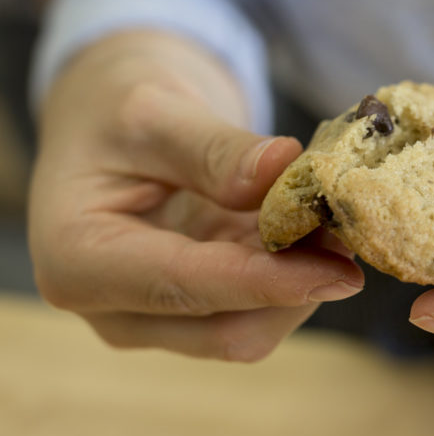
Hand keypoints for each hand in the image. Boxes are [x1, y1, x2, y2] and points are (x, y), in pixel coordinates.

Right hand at [29, 33, 363, 360]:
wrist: (109, 118)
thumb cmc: (116, 106)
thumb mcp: (154, 109)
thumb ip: (214, 149)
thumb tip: (283, 169)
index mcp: (77, 260)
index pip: (184, 287)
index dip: (268, 282)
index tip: (340, 270)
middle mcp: (114, 306)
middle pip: (226, 329)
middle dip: (297, 287)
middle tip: (354, 233)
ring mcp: (157, 313)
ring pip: (252, 326)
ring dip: (304, 282)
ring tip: (340, 222)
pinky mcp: (198, 303)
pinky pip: (260, 305)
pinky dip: (297, 273)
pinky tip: (323, 230)